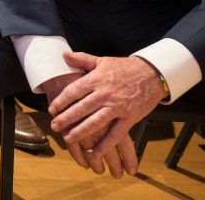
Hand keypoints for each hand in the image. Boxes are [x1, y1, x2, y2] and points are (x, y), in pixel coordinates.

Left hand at [49, 52, 166, 164]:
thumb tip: (64, 53)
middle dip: (66, 119)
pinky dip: (105, 144)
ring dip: (80, 132)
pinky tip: (95, 152)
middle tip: (54, 126)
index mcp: (96, 79)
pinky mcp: (129, 117)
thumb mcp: (102, 60)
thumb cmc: (125, 68)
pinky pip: (116, 134)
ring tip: (68, 138)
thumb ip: (82, 59)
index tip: (52, 109)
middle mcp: (105, 94)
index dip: (61, 101)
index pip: (73, 91)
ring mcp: (117, 107)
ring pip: (95, 122)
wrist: (152, 73)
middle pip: (81, 108)